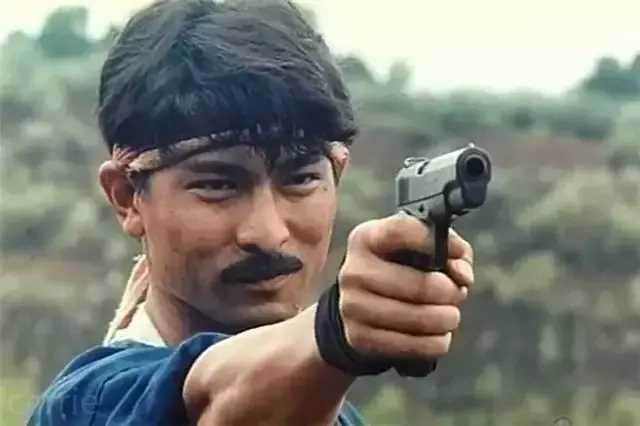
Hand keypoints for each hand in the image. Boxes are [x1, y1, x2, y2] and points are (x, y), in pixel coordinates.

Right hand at [338, 213, 473, 361]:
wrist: (361, 303)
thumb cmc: (399, 267)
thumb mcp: (419, 246)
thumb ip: (450, 248)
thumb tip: (462, 275)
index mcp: (366, 239)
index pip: (400, 231)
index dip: (432, 241)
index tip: (456, 254)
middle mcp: (354, 271)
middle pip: (419, 285)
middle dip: (450, 292)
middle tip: (458, 294)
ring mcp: (353, 306)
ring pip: (418, 319)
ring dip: (446, 319)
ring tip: (450, 316)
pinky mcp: (359, 338)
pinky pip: (412, 345)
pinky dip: (435, 342)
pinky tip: (439, 335)